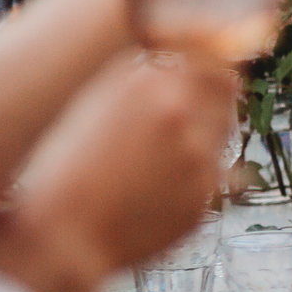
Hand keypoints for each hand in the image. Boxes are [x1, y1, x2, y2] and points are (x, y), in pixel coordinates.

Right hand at [0, 56, 235, 291]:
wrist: (65, 234)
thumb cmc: (68, 171)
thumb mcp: (94, 106)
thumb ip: (143, 81)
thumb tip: (184, 66)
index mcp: (146, 83)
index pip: (206, 58)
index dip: (208, 65)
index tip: (205, 73)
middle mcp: (178, 111)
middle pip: (227, 88)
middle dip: (215, 95)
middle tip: (194, 111)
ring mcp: (198, 153)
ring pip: (224, 130)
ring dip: (207, 133)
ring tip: (165, 155)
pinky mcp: (207, 191)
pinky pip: (216, 172)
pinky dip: (197, 174)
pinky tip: (161, 187)